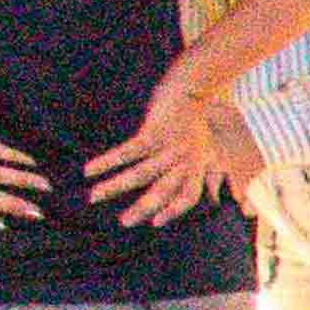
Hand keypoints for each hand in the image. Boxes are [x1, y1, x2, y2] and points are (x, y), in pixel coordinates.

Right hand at [85, 81, 253, 225]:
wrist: (193, 86)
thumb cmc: (199, 118)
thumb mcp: (211, 146)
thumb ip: (210, 171)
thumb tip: (218, 197)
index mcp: (198, 165)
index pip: (188, 196)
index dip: (173, 210)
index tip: (155, 224)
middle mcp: (185, 159)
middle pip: (163, 191)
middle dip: (141, 208)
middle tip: (122, 222)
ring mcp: (169, 145)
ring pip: (141, 174)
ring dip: (116, 187)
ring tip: (94, 196)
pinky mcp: (153, 131)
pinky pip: (128, 152)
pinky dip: (108, 162)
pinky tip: (90, 170)